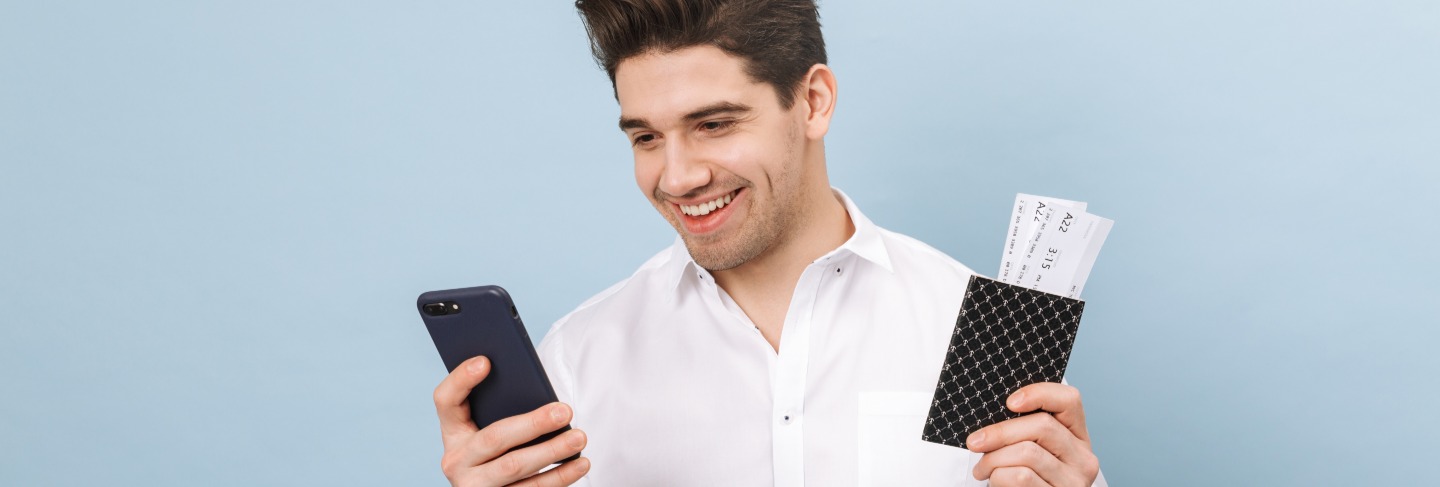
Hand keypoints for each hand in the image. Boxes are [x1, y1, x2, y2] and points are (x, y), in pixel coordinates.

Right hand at [433, 356, 589, 485]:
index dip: (461, 380)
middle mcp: (457, 461)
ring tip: (579, 437)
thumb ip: (504, 407)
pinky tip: (580, 464)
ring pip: (514, 467)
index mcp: (453, 432)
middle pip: (493, 437)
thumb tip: (538, 389)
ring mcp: (474, 486)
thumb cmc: (503, 447)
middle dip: (533, 423)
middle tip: (565, 411)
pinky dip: (559, 477)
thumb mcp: (493, 425)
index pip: (445, 400)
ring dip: (551, 451)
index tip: (486, 361)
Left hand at [966, 383, 1098, 486]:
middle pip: (1042, 426)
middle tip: (975, 442)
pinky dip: (999, 477)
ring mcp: (1074, 480)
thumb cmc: (1025, 483)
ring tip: (982, 468)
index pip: (1069, 400)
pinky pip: (1022, 477)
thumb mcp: (1031, 453)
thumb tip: (992, 420)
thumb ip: (1024, 433)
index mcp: (1076, 438)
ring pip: (1028, 452)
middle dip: (1000, 432)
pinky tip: (995, 481)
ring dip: (994, 459)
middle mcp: (1082, 458)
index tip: (1009, 403)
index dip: (1039, 394)